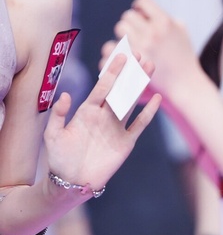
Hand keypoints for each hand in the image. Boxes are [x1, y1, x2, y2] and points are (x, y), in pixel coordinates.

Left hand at [44, 53, 160, 193]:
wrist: (71, 181)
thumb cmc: (59, 158)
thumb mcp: (53, 135)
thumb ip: (58, 115)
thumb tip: (66, 95)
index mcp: (87, 110)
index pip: (103, 86)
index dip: (112, 72)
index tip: (121, 56)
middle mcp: (104, 115)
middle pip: (120, 89)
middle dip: (129, 72)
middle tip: (139, 53)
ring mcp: (116, 127)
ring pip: (132, 101)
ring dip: (141, 85)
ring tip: (150, 67)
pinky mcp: (126, 142)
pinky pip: (140, 124)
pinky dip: (148, 112)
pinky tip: (157, 99)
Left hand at [104, 0, 200, 100]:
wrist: (185, 85)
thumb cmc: (184, 57)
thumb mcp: (181, 32)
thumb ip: (165, 17)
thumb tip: (145, 10)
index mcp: (165, 22)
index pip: (143, 1)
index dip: (140, 7)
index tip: (141, 15)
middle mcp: (151, 33)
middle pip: (128, 16)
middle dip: (132, 24)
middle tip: (137, 33)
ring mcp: (140, 49)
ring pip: (119, 31)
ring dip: (123, 37)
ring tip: (131, 44)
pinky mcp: (130, 65)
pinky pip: (110, 50)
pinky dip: (114, 53)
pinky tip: (123, 57)